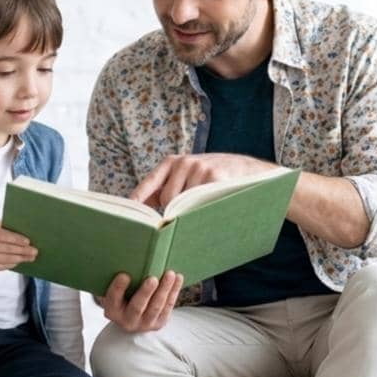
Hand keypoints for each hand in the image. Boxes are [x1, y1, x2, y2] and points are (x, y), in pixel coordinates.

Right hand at [0, 220, 37, 275]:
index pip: (4, 236)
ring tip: (31, 257)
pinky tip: (20, 261)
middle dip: (23, 251)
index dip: (17, 239)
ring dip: (21, 259)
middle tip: (35, 251)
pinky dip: (13, 263)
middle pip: (7, 249)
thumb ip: (3, 225)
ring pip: (7, 259)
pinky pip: (3, 266)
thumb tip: (23, 228)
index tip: (28, 241)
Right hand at [100, 270, 182, 331]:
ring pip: (156, 306)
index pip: (113, 299)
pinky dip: (174, 291)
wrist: (133, 319)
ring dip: (164, 289)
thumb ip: (119, 281)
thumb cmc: (122, 296)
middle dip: (146, 292)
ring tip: (170, 274)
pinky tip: (178, 277)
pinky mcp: (160, 322)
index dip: (118, 288)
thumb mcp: (116, 292)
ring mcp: (145, 323)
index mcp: (112, 311)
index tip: (124, 275)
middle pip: (137, 306)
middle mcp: (128, 320)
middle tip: (152, 279)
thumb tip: (127, 256)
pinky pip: (168, 306)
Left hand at [130, 153, 277, 210]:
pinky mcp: (216, 177)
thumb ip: (167, 188)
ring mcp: (200, 168)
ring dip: (190, 210)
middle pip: (167, 198)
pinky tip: (211, 208)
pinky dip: (202, 211)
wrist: (250, 171)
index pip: (149, 182)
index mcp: (173, 162)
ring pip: (184, 202)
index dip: (137, 198)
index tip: (127, 213)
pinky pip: (201, 203)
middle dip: (172, 210)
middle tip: (184, 214)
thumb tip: (145, 209)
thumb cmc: (212, 179)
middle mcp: (185, 162)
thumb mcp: (188, 177)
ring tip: (204, 205)